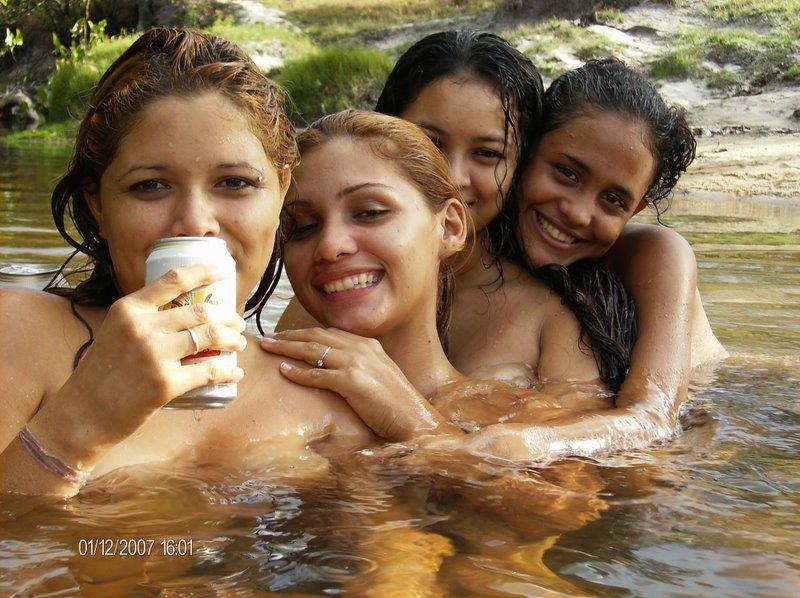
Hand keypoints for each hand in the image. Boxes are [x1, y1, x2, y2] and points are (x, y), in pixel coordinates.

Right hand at [34, 264, 246, 463]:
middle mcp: (142, 327)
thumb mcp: (115, 331)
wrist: (82, 414)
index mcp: (129, 309)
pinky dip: (228, 371)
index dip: (203, 272)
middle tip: (237, 323)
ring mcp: (154, 355)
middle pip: (201, 311)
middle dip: (228, 316)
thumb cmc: (102, 373)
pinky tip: (235, 372)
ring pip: (211, 337)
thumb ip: (144, 318)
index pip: (174, 280)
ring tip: (238, 343)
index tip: (222, 272)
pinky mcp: (165, 383)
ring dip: (233, 339)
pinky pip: (209, 371)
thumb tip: (185, 312)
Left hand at [260, 327, 453, 440]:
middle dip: (288, 336)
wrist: (415, 419)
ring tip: (267, 347)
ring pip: (312, 350)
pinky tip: (283, 371)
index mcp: (368, 345)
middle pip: (316, 336)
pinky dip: (298, 372)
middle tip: (267, 338)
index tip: (286, 336)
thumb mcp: (379, 377)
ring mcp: (357, 363)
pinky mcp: (352, 381)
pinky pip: (318, 374)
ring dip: (286, 348)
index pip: (328, 333)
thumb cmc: (397, 405)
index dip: (304, 333)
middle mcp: (361, 348)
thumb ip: (360, 369)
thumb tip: (338, 373)